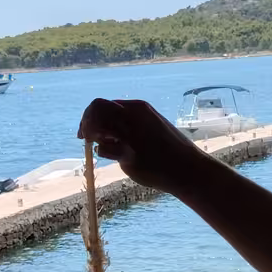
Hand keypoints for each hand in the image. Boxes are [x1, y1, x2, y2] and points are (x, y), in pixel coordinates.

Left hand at [77, 98, 202, 193]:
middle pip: (95, 111)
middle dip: (86, 123)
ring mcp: (129, 136)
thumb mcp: (150, 124)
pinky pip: (103, 150)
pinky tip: (120, 158)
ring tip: (108, 147)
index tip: (88, 128)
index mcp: (138, 108)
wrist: (186, 167)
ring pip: (96, 129)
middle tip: (85, 136)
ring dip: (95, 139)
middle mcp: (132, 118)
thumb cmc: (168, 147)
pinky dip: (105, 153)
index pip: (104, 104)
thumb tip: (101, 123)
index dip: (90, 115)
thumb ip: (128, 120)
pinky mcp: (128, 155)